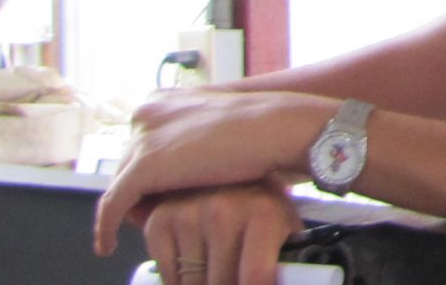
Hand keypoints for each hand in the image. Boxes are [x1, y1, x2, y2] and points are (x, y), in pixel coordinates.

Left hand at [94, 90, 324, 257]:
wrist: (279, 129)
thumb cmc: (263, 130)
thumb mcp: (217, 128)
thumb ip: (192, 140)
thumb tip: (182, 171)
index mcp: (162, 99)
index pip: (142, 145)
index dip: (151, 177)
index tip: (157, 201)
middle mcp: (146, 111)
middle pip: (129, 163)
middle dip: (141, 192)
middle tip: (151, 220)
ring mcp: (144, 136)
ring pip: (122, 184)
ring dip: (131, 210)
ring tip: (142, 234)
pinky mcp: (144, 164)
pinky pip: (113, 204)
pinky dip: (106, 227)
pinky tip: (105, 246)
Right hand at [129, 181, 302, 284]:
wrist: (232, 172)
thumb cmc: (263, 211)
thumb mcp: (286, 230)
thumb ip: (283, 261)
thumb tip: (286, 280)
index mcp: (263, 212)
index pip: (256, 277)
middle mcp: (223, 209)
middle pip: (222, 284)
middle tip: (236, 276)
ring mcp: (188, 213)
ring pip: (192, 284)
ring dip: (204, 283)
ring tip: (220, 268)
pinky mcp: (160, 220)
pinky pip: (167, 275)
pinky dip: (180, 281)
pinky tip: (197, 266)